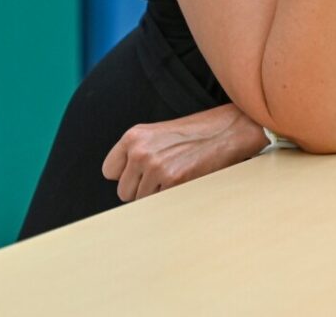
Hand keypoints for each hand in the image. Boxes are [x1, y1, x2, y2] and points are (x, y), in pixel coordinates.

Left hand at [101, 103, 267, 201]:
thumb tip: (123, 185)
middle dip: (141, 190)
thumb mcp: (156, 135)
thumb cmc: (193, 135)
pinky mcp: (173, 181)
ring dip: (157, 196)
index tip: (140, 175)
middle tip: (163, 178)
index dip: (126, 176)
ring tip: (176, 178)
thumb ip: (136, 153)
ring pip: (141, 202)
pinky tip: (184, 184)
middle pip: (124, 192)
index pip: (109, 171)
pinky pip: (159, 205)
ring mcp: (156, 166)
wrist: (226, 131)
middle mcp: (140, 151)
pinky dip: (170, 201)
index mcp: (133, 137)